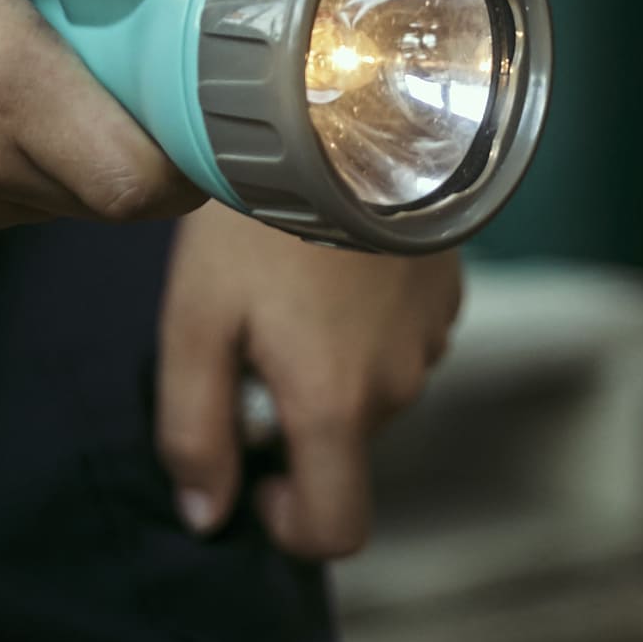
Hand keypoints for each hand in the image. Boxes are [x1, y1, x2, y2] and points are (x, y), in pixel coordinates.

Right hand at [0, 0, 192, 235]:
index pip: (145, 177)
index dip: (196, 143)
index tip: (205, 77)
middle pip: (117, 195)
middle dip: (151, 130)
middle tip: (143, 43)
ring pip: (65, 201)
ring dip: (90, 142)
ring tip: (63, 50)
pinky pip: (10, 198)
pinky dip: (34, 153)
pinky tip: (3, 78)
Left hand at [156, 204, 463, 557]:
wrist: (343, 112)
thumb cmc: (258, 216)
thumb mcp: (194, 320)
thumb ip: (194, 429)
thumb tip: (205, 514)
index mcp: (335, 405)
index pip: (338, 530)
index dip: (293, 525)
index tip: (260, 480)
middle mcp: (397, 385)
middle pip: (345, 446)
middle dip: (298, 416)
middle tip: (252, 333)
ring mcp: (431, 336)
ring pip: (374, 390)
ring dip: (334, 366)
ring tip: (291, 287)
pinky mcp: (448, 291)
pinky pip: (401, 340)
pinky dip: (366, 325)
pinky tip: (333, 265)